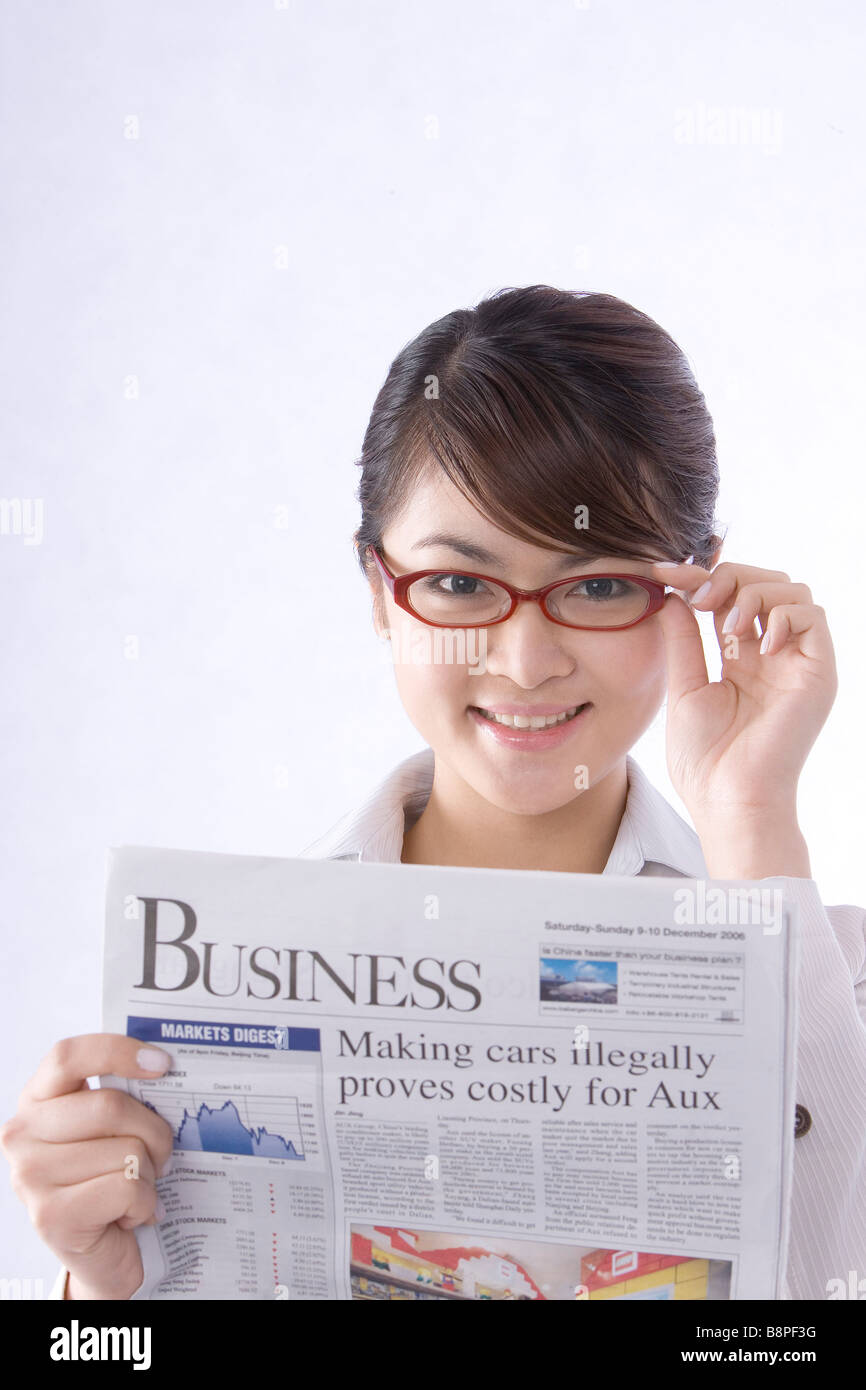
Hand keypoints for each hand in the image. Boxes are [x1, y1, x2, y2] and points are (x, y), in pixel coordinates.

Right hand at [0, 1034, 174, 1299]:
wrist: (100, 1252)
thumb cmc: (110, 1177)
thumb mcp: (109, 1129)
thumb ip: (121, 1095)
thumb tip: (165, 1067)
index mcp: (37, 1099)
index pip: (68, 1056)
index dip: (117, 1051)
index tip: (162, 1064)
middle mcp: (21, 1134)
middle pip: (110, 1105)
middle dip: (154, 1131)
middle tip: (162, 1154)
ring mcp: (30, 1176)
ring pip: (125, 1150)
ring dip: (149, 1174)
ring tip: (137, 1188)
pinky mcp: (50, 1215)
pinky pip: (127, 1188)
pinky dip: (145, 1204)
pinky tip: (129, 1215)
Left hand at [650, 560, 837, 822]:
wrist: (729, 801)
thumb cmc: (706, 761)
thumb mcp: (684, 688)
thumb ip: (682, 641)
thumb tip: (672, 596)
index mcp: (742, 660)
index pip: (729, 599)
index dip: (701, 577)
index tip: (664, 571)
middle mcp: (773, 657)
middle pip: (766, 583)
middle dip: (730, 576)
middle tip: (700, 596)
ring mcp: (797, 663)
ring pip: (793, 591)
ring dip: (755, 592)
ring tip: (727, 625)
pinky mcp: (819, 673)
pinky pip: (814, 617)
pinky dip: (783, 615)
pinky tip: (759, 643)